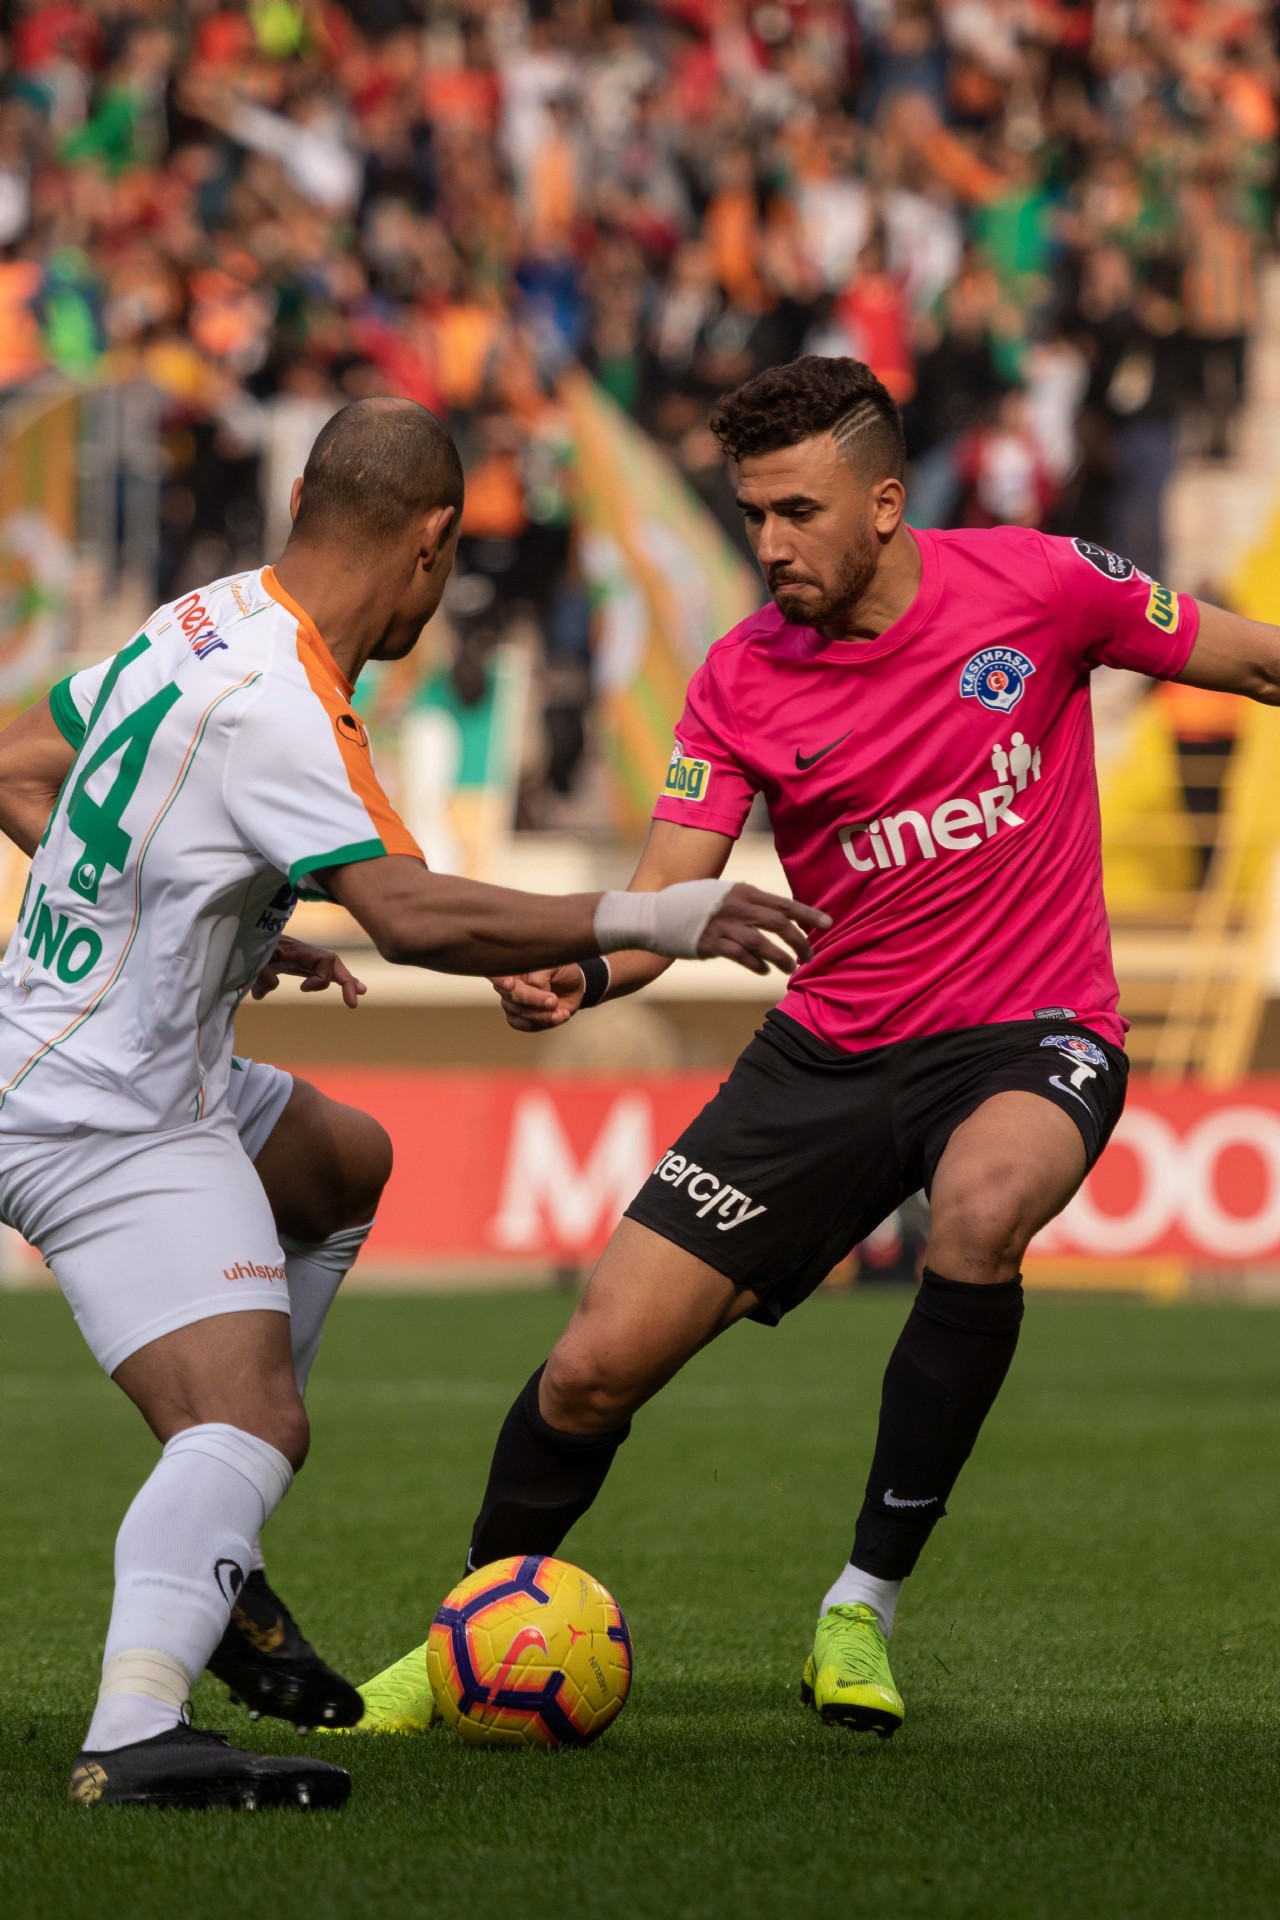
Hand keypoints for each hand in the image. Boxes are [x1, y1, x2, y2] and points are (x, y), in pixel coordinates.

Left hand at [252, 935, 366, 1008]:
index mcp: (296, 949)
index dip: (321, 978)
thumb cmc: (246, 945)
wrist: (241, 936)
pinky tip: (348, 992)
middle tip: (352, 1002)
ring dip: (346, 980)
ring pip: (331, 968)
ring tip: (359, 994)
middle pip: (334, 963)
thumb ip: (259, 974)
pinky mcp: (298, 964)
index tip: (302, 988)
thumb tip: (264, 993)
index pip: (325, 960)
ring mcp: (302, 959)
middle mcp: (304, 953)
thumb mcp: (252, 958)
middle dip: (347, 981)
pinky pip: (321, 972)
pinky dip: (335, 981)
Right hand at [491, 965, 586, 1031]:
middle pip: (513, 996)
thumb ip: (539, 974)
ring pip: (522, 1013)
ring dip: (543, 1015)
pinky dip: (545, 1023)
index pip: (498, 974)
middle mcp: (507, 987)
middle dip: (534, 1000)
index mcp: (512, 969)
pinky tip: (560, 1016)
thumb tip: (534, 987)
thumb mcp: (553, 965)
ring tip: (560, 1012)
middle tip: (553, 1000)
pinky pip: (528, 1026)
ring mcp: (512, 1005)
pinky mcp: (521, 1020)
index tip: (510, 984)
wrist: (573, 986)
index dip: (500, 980)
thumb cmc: (560, 971)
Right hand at [696, 884, 830, 975]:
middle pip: (778, 923)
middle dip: (799, 941)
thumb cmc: (691, 904)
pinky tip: (764, 971)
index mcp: (743, 892)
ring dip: (781, 957)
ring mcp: (723, 925)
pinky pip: (741, 957)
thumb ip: (747, 902)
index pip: (783, 903)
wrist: (655, 914)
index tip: (829, 923)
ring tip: (790, 968)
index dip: (808, 914)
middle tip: (810, 955)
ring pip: (762, 943)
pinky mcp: (711, 944)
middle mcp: (736, 907)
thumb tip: (774, 916)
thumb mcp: (722, 893)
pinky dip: (756, 965)